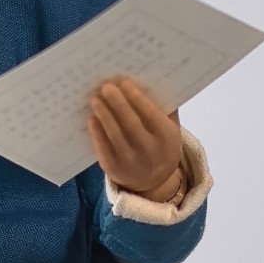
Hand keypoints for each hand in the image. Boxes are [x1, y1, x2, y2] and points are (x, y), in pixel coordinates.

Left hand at [86, 75, 181, 197]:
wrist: (155, 181)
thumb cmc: (161, 145)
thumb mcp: (171, 128)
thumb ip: (164, 108)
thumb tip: (149, 80)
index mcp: (166, 136)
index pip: (150, 113)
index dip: (135, 97)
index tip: (124, 82)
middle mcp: (149, 150)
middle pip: (130, 122)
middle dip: (117, 102)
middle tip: (105, 86)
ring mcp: (131, 161)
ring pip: (114, 134)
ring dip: (103, 114)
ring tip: (95, 99)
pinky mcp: (114, 169)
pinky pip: (103, 148)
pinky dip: (96, 132)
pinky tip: (92, 119)